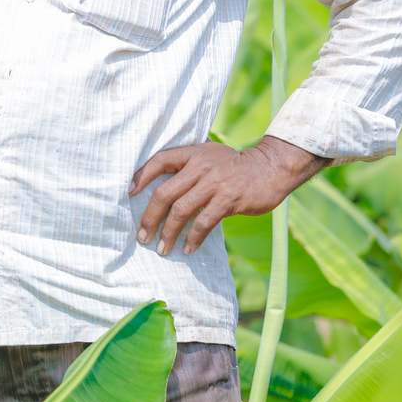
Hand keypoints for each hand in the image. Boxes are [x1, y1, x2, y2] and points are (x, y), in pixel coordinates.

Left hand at [129, 135, 328, 256]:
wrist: (271, 168)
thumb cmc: (236, 165)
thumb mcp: (210, 155)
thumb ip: (189, 165)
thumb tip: (164, 186)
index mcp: (193, 154)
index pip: (159, 160)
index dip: (141, 176)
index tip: (129, 193)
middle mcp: (200, 167)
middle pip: (164, 193)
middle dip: (150, 217)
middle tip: (143, 236)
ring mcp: (214, 183)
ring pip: (181, 210)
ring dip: (169, 232)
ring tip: (162, 248)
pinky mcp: (228, 200)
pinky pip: (204, 222)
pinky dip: (194, 237)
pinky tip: (188, 248)